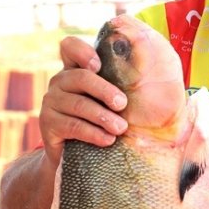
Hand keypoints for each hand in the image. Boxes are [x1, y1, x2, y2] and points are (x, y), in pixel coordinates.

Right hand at [39, 35, 127, 164]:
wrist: (80, 161)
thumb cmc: (108, 124)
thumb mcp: (118, 100)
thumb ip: (132, 81)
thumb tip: (160, 63)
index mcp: (76, 69)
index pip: (69, 47)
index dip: (82, 51)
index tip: (98, 65)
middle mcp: (60, 82)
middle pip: (80, 77)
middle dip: (104, 90)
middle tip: (123, 104)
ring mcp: (51, 102)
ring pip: (78, 104)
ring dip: (103, 116)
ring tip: (121, 128)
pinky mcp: (48, 124)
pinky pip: (72, 125)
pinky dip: (93, 133)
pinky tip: (107, 140)